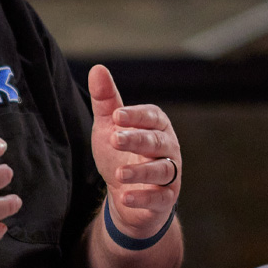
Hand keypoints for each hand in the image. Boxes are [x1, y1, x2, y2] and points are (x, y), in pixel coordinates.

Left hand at [88, 64, 179, 241]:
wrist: (126, 196)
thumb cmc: (121, 154)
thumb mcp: (109, 127)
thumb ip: (105, 101)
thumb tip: (97, 68)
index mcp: (156, 125)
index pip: (151, 116)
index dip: (135, 116)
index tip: (116, 115)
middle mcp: (168, 147)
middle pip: (156, 141)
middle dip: (137, 139)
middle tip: (115, 138)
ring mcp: (169, 174)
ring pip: (162, 170)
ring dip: (141, 172)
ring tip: (119, 174)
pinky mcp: (165, 199)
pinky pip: (159, 199)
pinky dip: (144, 198)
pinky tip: (125, 197)